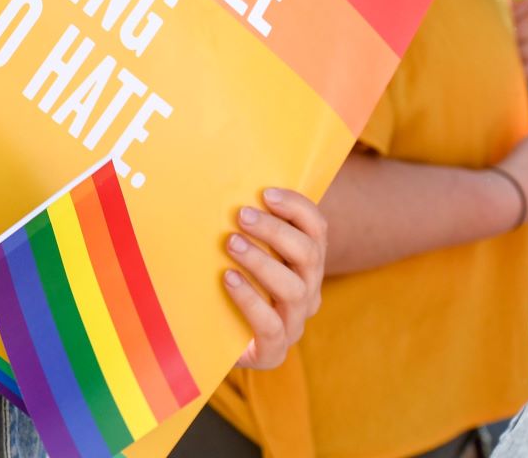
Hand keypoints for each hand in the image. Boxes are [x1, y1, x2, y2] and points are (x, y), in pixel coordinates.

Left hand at [226, 188, 326, 369]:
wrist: (210, 339)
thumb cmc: (223, 280)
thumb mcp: (235, 247)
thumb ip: (240, 222)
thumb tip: (218, 177)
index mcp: (305, 263)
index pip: (317, 229)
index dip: (298, 207)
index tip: (266, 193)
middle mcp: (307, 291)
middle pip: (309, 254)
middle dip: (277, 231)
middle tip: (242, 216)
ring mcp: (293, 323)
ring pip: (294, 289)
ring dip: (263, 261)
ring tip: (231, 243)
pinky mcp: (272, 350)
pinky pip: (271, 326)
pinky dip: (251, 300)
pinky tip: (229, 279)